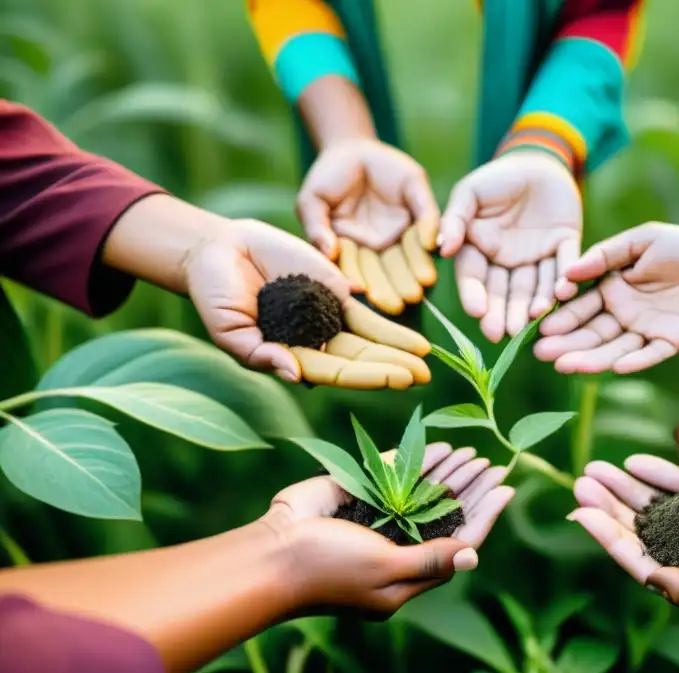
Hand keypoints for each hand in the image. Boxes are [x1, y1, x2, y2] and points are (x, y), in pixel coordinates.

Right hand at [184, 218, 431, 388]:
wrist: (218, 250)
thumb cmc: (215, 293)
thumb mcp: (229, 328)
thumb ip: (259, 353)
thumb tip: (293, 373)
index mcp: (293, 357)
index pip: (336, 371)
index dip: (368, 376)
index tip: (399, 379)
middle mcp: (316, 342)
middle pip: (361, 358)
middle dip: (393, 367)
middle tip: (425, 376)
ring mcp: (326, 316)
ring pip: (369, 336)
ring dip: (398, 348)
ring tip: (427, 358)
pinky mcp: (333, 288)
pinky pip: (365, 308)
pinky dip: (388, 320)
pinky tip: (411, 330)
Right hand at [264, 442, 514, 616]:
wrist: (270, 554)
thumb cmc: (328, 571)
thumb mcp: (384, 572)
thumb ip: (428, 562)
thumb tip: (473, 555)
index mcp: (406, 577)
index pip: (458, 543)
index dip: (484, 516)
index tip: (506, 489)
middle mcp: (396, 547)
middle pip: (445, 514)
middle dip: (471, 490)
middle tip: (495, 464)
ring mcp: (375, 520)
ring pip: (422, 493)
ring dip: (449, 473)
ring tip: (473, 454)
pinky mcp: (356, 494)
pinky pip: (394, 475)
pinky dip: (417, 461)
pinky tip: (440, 448)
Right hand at [298, 140, 438, 314]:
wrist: (351, 148)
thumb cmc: (326, 178)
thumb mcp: (312, 200)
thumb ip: (317, 226)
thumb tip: (328, 252)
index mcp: (351, 251)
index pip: (357, 272)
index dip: (362, 283)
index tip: (367, 295)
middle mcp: (377, 248)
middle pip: (385, 271)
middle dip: (394, 286)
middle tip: (403, 301)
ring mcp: (399, 232)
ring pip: (409, 254)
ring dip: (416, 268)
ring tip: (423, 282)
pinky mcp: (418, 211)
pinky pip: (424, 222)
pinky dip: (428, 232)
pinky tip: (433, 245)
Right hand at [438, 151, 581, 341]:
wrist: (538, 159)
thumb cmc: (497, 177)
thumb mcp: (470, 193)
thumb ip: (455, 219)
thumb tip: (442, 248)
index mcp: (481, 251)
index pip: (475, 278)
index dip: (474, 296)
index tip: (477, 311)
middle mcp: (508, 262)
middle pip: (504, 293)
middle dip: (503, 313)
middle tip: (502, 333)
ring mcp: (537, 257)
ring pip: (535, 287)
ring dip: (534, 305)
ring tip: (532, 319)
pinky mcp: (565, 246)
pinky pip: (566, 266)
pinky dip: (565, 280)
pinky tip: (562, 293)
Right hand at [534, 222, 678, 373]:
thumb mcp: (641, 241)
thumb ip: (607, 255)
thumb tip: (569, 272)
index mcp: (611, 290)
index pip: (580, 307)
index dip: (561, 317)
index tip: (540, 326)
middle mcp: (624, 315)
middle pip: (591, 333)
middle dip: (566, 343)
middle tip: (542, 354)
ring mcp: (645, 331)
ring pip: (614, 348)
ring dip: (591, 358)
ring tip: (566, 366)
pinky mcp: (670, 342)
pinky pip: (650, 354)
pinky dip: (635, 362)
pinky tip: (617, 368)